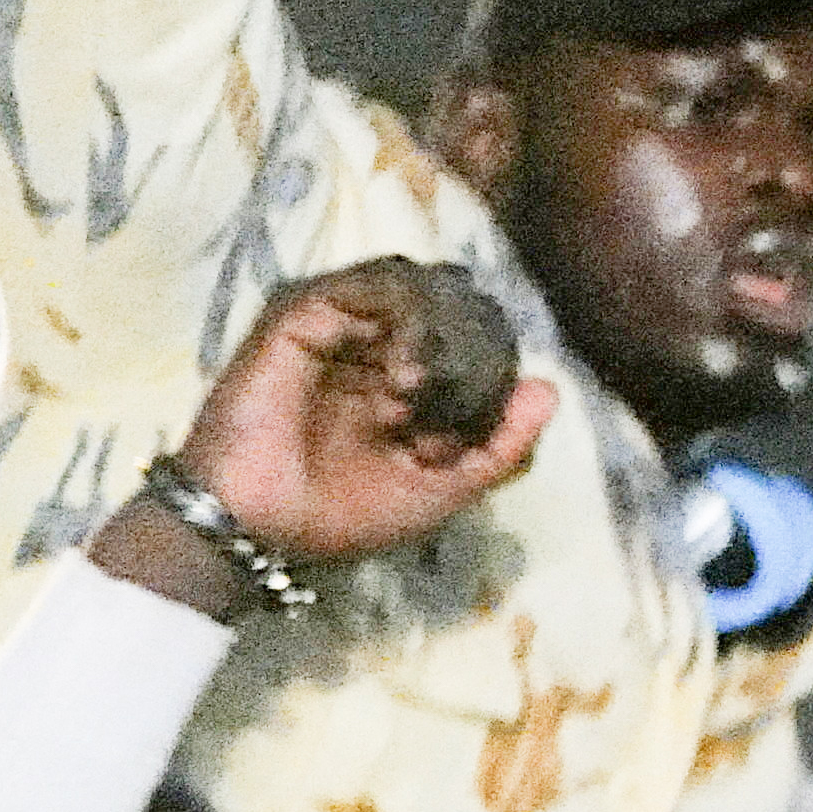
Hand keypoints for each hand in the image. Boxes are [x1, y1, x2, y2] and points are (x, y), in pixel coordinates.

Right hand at [152, 256, 553, 581]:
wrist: (263, 528)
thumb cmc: (341, 513)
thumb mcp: (444, 489)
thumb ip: (500, 445)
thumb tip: (549, 390)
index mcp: (403, 379)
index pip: (471, 338)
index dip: (492, 371)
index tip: (475, 430)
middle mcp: (372, 345)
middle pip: (448, 305)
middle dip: (469, 347)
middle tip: (454, 403)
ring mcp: (338, 326)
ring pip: (414, 286)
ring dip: (437, 330)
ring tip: (422, 388)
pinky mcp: (302, 315)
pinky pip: (369, 283)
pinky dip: (402, 316)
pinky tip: (404, 372)